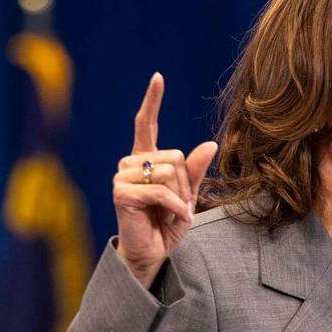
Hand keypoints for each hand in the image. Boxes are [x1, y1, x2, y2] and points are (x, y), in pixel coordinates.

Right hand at [113, 72, 217, 286]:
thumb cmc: (167, 225)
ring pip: (169, 172)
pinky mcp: (121, 192)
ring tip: (171, 213)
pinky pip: (161, 191)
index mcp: (145, 160)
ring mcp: (122, 177)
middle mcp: (130, 164)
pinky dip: (176, 207)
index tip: (158, 77)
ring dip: (180, 197)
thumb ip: (195, 171)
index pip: (146, 124)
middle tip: (178, 205)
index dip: (152, 101)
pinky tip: (176, 218)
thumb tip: (210, 143)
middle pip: (174, 156)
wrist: (151, 254)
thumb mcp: (188, 195)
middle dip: (186, 184)